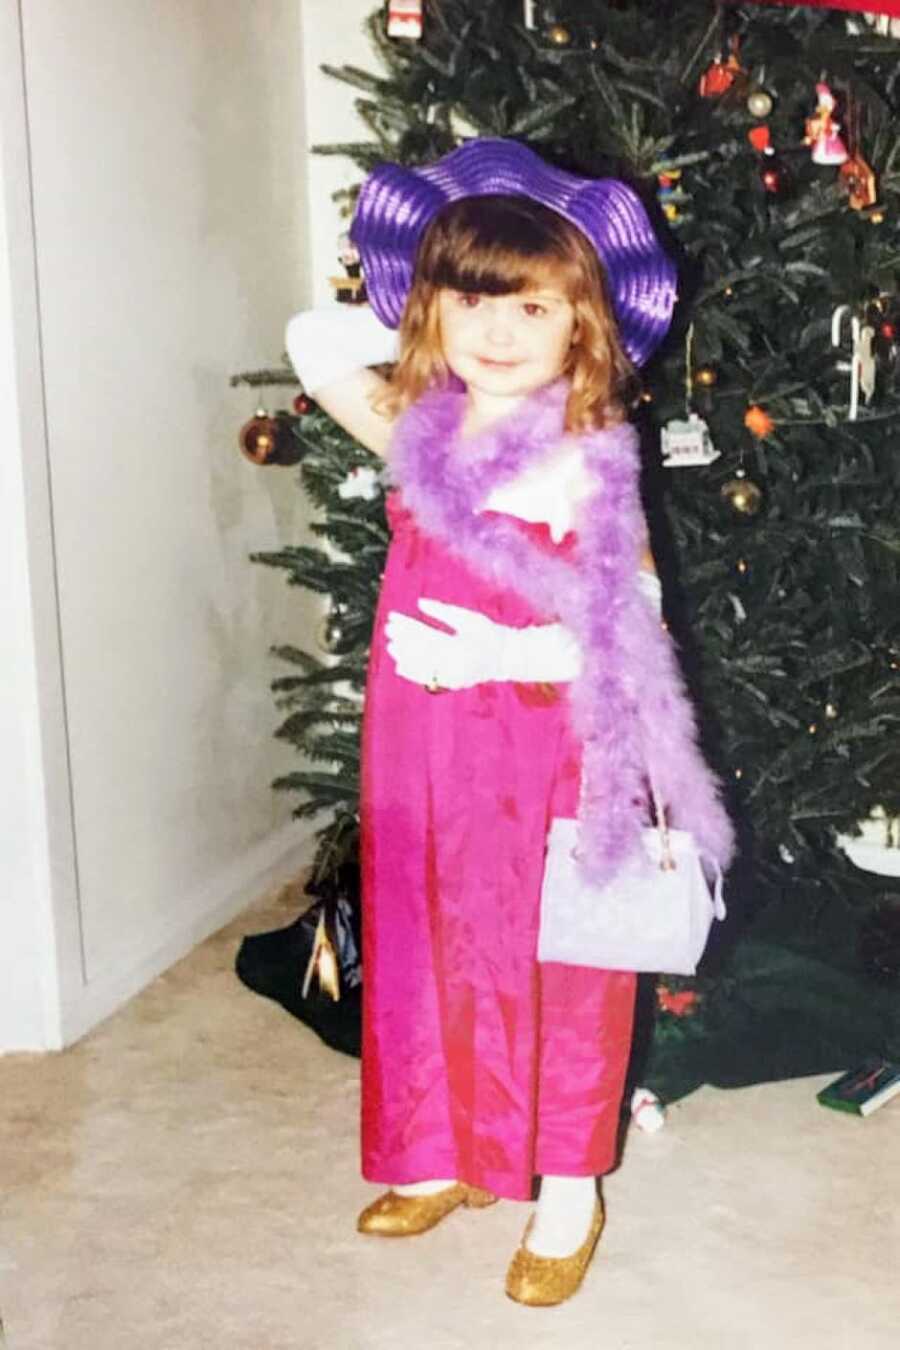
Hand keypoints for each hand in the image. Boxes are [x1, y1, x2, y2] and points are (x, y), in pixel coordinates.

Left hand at [384, 598, 581, 689]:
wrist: (506, 658)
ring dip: (405, 657)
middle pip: (421, 650)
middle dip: (404, 640)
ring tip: (391, 647)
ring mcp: (452, 675)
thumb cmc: (488, 633)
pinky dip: (413, 674)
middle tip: (388, 630)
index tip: (393, 618)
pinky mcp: (451, 683)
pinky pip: (428, 680)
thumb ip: (443, 611)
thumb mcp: (468, 617)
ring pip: (422, 666)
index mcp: (459, 643)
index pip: (425, 634)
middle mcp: (454, 662)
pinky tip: (400, 666)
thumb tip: (420, 602)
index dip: (407, 626)